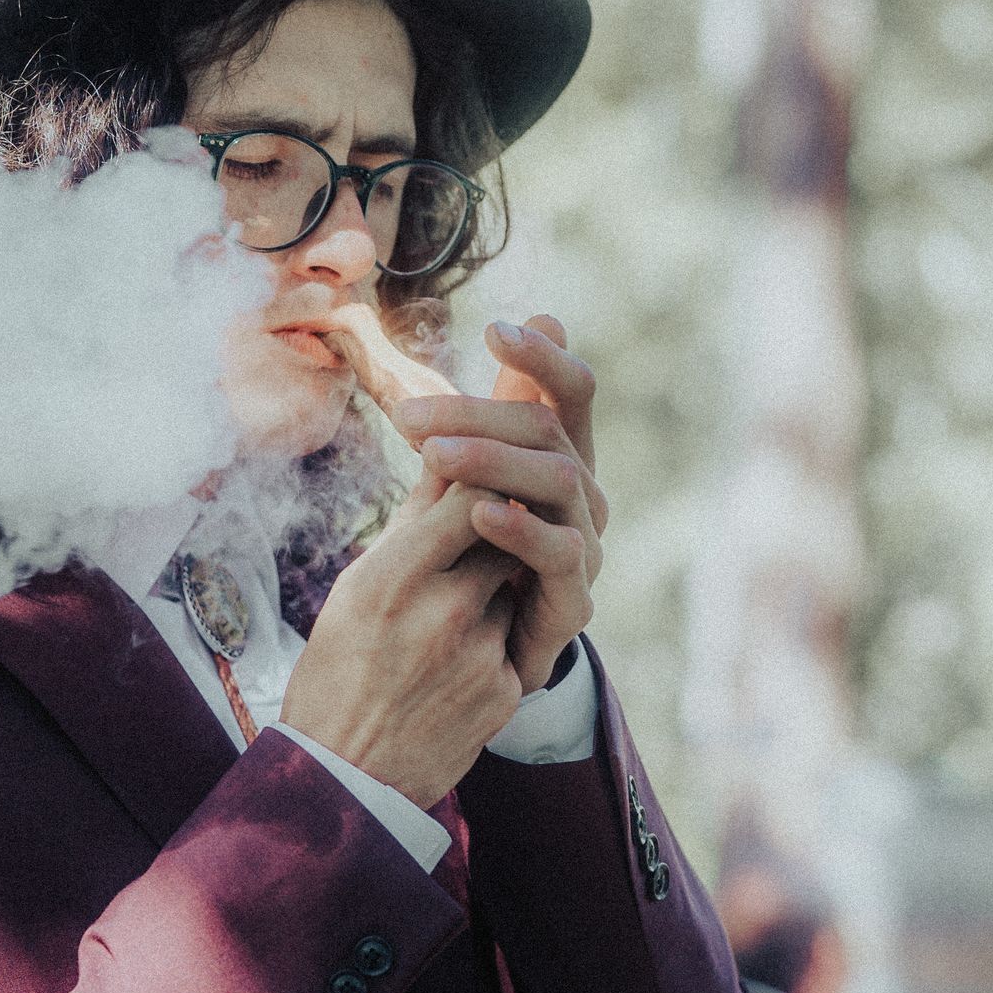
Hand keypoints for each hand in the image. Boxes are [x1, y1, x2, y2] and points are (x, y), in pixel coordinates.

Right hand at [281, 475, 524, 810]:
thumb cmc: (337, 670)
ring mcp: (480, 653)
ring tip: (446, 612)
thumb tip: (446, 457)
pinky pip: (515, 635)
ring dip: (493, 581)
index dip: (478, 478)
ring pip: (514, 581)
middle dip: (491, 525)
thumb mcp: (353, 589)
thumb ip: (409, 525)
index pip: (471, 494)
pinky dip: (494, 635)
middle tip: (469, 532)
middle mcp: (442, 611)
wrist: (343, 776)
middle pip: (503, 532)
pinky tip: (451, 664)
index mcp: (391, 578)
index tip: (471, 476)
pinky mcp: (504, 689)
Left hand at [390, 316, 606, 699]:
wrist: (454, 673)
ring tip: (432, 453)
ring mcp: (583, 550)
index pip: (569, 393)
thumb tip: (541, 318)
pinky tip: (478, 511)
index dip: (543, 359)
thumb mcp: (457, 486)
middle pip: (550, 432)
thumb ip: (482, 417)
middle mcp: (581, 499)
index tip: (495, 331)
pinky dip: (520, 527)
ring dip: (494, 459)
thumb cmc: (458, 567)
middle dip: (480, 413)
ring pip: (559, 483)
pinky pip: (559, 556)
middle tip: (410, 415)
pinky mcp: (571, 604)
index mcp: (556, 462)